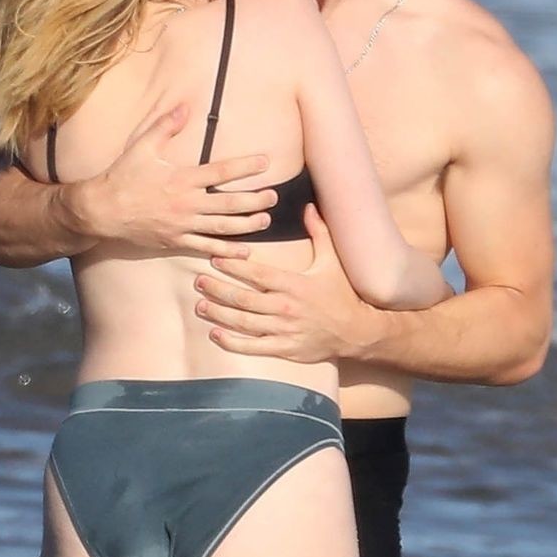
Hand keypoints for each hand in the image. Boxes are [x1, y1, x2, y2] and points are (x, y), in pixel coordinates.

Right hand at [73, 101, 278, 259]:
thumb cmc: (122, 177)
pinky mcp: (175, 241)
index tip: (265, 162)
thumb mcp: (142, 146)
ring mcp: (182, 225)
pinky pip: (205, 247)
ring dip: (247, 224)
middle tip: (274, 196)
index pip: (221, 172)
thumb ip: (165, 126)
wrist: (101, 211)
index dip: (245, 167)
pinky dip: (226, 250)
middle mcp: (186, 203)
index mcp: (181, 178)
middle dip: (254, 200)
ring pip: (222, 227)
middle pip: (229, 203)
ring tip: (265, 220)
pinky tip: (244, 250)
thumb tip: (185, 106)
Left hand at [193, 203, 381, 362]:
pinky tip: (216, 334)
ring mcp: (283, 331)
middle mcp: (285, 307)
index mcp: (294, 284)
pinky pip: (252, 347)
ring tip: (200, 306)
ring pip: (243, 322)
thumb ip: (319, 232)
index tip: (215, 259)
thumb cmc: (342, 295)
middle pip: (242, 298)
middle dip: (217, 289)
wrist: (356, 332)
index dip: (233, 267)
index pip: (256, 274)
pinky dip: (231, 342)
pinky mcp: (284, 349)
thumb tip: (310, 206)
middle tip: (199, 281)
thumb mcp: (332, 261)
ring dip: (218, 314)